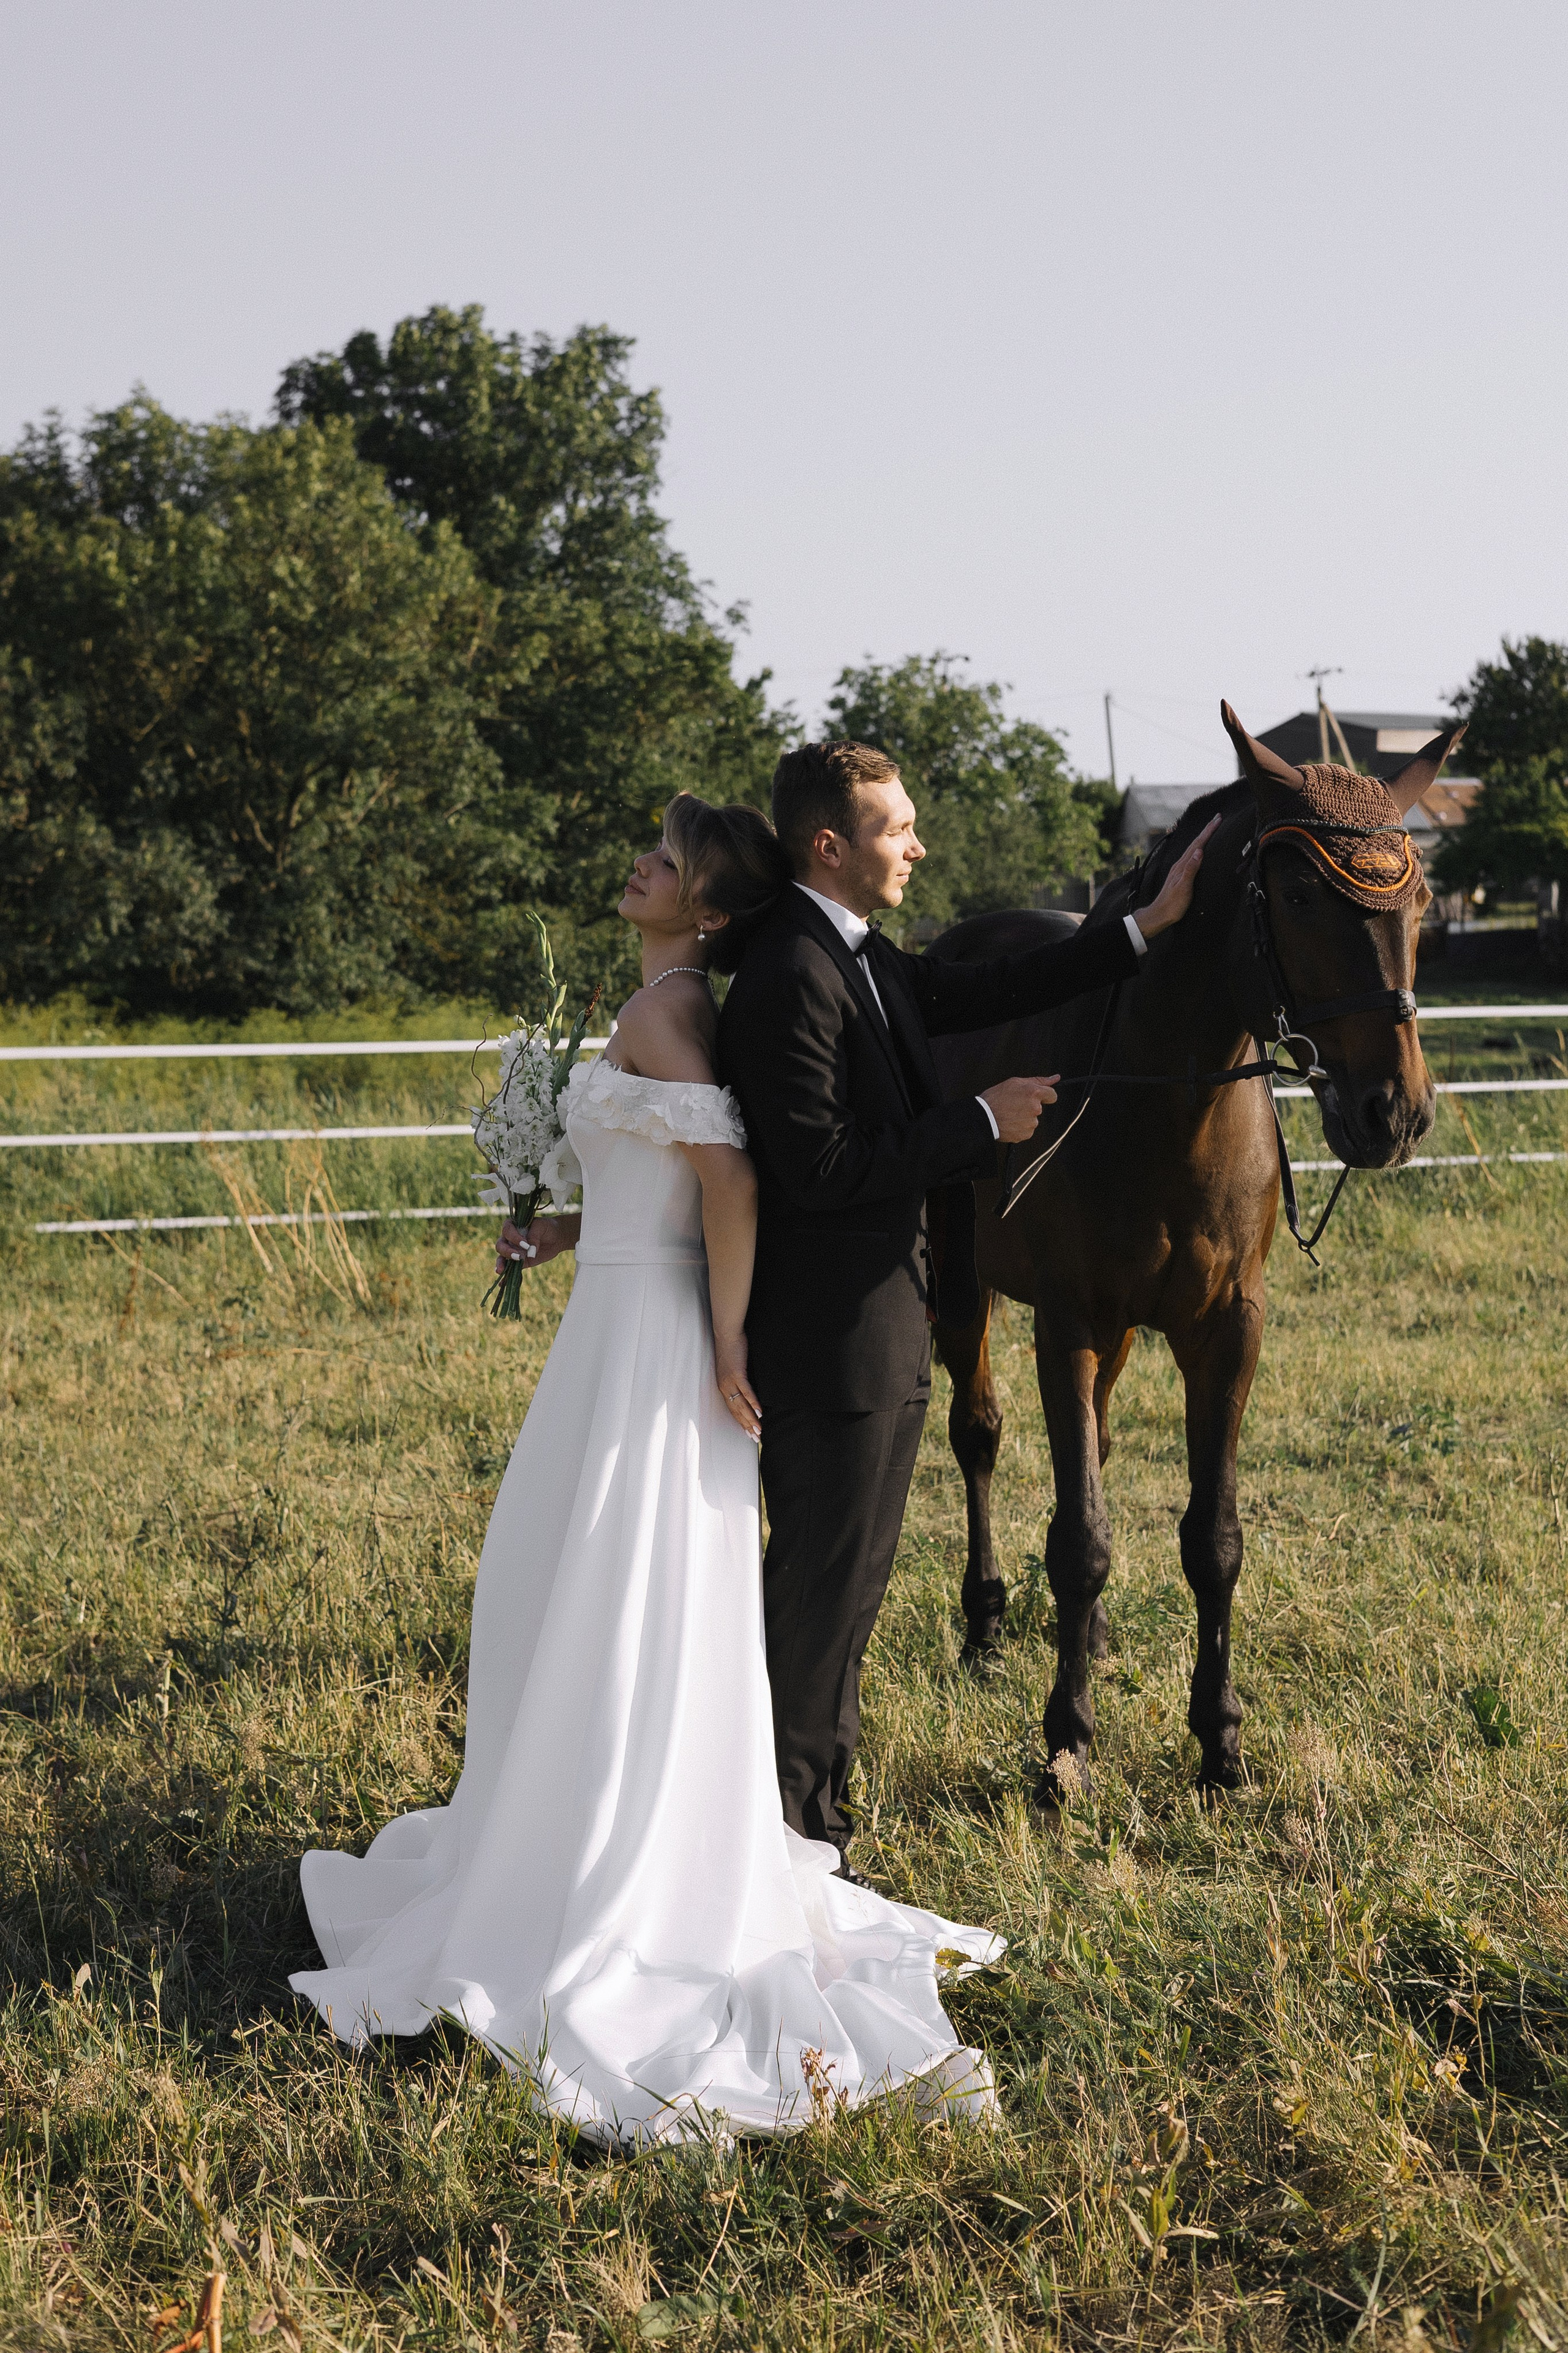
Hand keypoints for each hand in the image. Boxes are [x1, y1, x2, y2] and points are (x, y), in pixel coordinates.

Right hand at [494, 1216, 567, 1276]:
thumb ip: (534, 1236)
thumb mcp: (541, 1227)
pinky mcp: (520, 1262)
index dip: (513, 1238)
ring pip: (502, 1257)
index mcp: (513, 1226)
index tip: (525, 1244)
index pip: (507, 1230)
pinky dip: (506, 1277)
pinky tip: (502, 1284)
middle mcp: (510, 1238)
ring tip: (501, 1270)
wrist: (556, 1237)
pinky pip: (511, 1269)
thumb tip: (529, 1252)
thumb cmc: (547, 1227)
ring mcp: (513, 1251)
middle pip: (500, 1245)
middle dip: (507, 1252)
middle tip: (518, 1257)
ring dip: (501, 1264)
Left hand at [715, 1333, 761, 1441]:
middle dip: (747, 1426)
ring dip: (751, 1419)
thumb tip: (746, 1389)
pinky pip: (746, 1392)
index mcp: (723, 1387)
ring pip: (741, 1405)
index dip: (741, 1422)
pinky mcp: (737, 1374)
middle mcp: (725, 1387)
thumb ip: (738, 1379)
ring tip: (759, 1430)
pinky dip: (753, 1403)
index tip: (749, 1433)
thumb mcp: (733, 1367)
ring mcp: (730, 1381)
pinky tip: (760, 1412)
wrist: (727, 1334)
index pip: (733, 1409)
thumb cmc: (731, 1349)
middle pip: (737, 1411)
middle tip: (756, 1438)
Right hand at [981, 1075, 1059, 1143]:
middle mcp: (1035, 1108)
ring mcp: (1031, 1123)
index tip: (1037, 1097)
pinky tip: (1010, 1122)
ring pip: (1033, 1119)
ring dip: (1024, 1117)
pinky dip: (1020, 1127)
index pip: (1052, 1095)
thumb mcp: (1015, 1082)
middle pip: (1040, 1108)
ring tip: (1009, 1114)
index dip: (1044, 1095)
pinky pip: (1027, 1129)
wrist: (983, 1117)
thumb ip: (1038, 1081)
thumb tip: (1055, 1078)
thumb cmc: (996, 1098)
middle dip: (1030, 1106)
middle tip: (1014, 1105)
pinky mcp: (1026, 1134)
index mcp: (1034, 1093)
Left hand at [1133, 814, 1220, 939]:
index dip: (1208, 831)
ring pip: (1193, 848)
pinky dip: (1198, 848)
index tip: (1218, 819)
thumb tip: (1199, 851)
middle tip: (1217, 817)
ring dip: (1203, 837)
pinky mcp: (1180, 874)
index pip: (1198, 844)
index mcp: (1182, 865)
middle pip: (1195, 843)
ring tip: (1211, 828)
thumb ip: (1191, 869)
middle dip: (1207, 830)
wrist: (1159, 914)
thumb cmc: (1172, 904)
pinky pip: (1191, 856)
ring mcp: (1179, 869)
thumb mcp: (1184, 887)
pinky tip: (1199, 849)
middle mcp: (1180, 864)